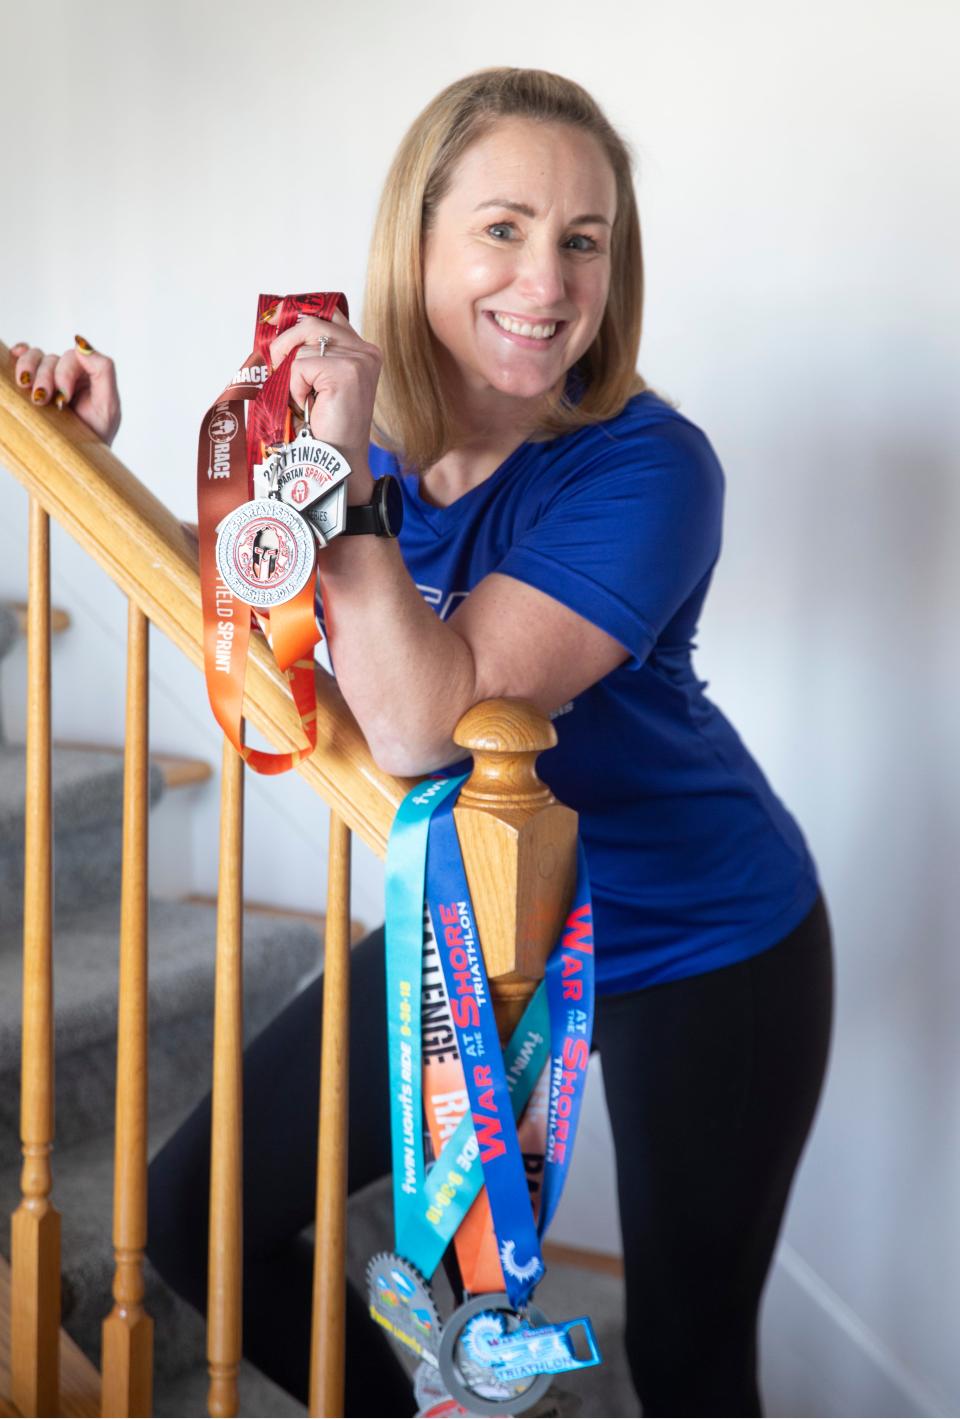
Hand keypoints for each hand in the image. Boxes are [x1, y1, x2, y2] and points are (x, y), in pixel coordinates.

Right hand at [9, 336, 121, 446]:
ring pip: (35, 357)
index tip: (63, 397)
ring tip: (26, 388)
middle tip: (42, 400)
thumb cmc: (96, 436)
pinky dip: (18, 354)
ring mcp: (50, 378)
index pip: (73, 357)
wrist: (78, 460)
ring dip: (27, 368)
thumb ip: (103, 371)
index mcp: (89, 375)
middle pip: (51, 358)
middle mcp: (70, 374)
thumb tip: (82, 345)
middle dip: (45, 376)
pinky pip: (23, 358)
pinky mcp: (33, 385)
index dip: (64, 372)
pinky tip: (13, 357)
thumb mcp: (109, 406)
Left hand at [267, 309, 380, 479]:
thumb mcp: (318, 383)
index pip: (330, 315)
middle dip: (285, 343)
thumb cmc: (326, 427)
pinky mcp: (346, 372)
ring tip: (301, 399)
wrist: (337, 460)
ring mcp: (359, 360)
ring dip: (291, 376)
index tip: (278, 326)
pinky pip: (300, 366)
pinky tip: (307, 406)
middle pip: (313, 324)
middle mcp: (366, 352)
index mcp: (363, 352)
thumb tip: (276, 338)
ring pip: (303, 347)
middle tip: (274, 365)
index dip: (300, 320)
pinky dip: (294, 388)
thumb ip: (311, 356)